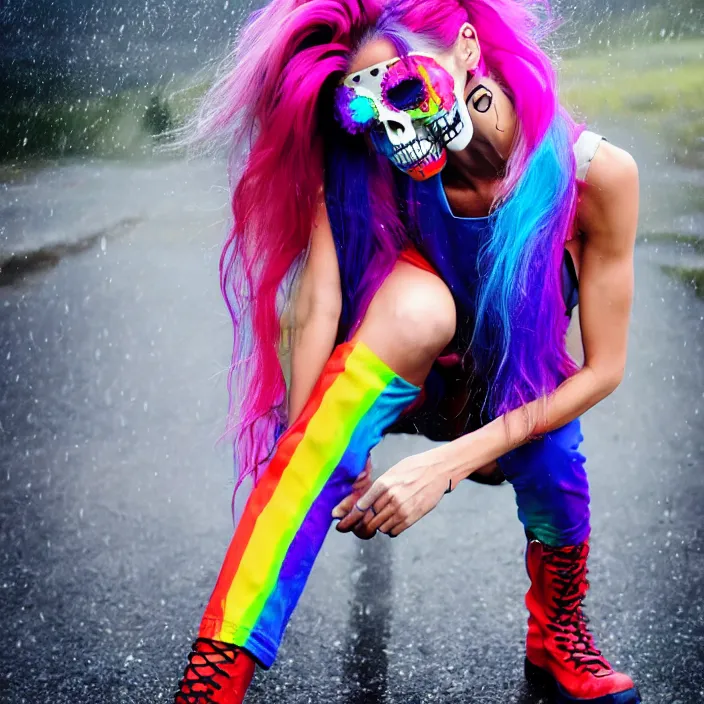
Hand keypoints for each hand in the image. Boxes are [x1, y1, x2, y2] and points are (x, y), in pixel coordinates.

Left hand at [332, 452, 450, 537]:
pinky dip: (391, 529)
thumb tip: (363, 502)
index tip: (346, 521)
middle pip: (369, 519)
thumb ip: (378, 487)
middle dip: (365, 523)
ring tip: (385, 517)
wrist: (438, 470)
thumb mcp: (392, 472)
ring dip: (379, 525)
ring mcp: (402, 509)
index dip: (352, 516)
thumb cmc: (413, 468)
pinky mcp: (412, 517)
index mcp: (383, 484)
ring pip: (381, 527)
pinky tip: (394, 521)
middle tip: (365, 522)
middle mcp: (391, 497)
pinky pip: (394, 531)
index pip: (361, 506)